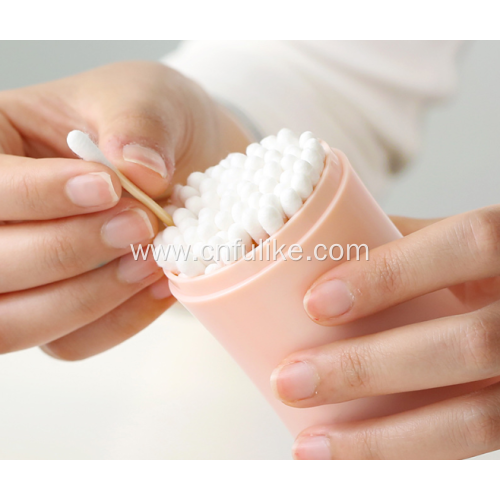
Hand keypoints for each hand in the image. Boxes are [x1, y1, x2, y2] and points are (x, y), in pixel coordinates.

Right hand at [0, 61, 249, 359]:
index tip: (108, 187)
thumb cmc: (152, 122)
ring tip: (151, 261)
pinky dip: (117, 323)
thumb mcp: (147, 98)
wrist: (183, 160)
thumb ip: (138, 124)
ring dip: (89, 298)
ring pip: (17, 321)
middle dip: (69, 250)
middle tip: (141, 226)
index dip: (39, 195)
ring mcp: (23, 275)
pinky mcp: (59, 311)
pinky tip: (159, 286)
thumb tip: (137, 170)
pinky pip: (69, 343)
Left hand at [271, 208, 499, 458]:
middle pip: (468, 344)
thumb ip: (399, 241)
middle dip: (366, 368)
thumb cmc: (481, 268)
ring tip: (311, 447)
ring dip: (381, 441)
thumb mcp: (453, 241)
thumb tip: (313, 254)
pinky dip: (410, 461)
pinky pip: (474, 449)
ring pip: (478, 420)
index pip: (466, 244)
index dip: (390, 274)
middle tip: (292, 380)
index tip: (314, 302)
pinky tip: (358, 466)